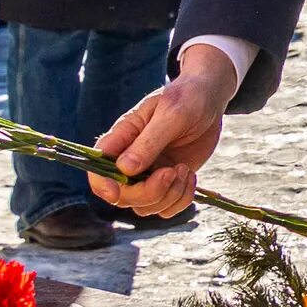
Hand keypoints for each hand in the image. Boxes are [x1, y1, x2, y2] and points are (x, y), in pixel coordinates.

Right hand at [88, 52, 230, 217]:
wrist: (209, 98)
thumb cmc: (186, 97)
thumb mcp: (171, 113)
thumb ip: (149, 141)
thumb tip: (125, 169)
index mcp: (122, 138)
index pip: (98, 168)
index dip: (102, 184)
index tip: (117, 191)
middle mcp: (130, 160)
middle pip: (122, 196)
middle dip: (147, 192)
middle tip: (171, 171)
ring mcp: (149, 174)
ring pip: (144, 207)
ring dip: (168, 196)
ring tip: (185, 170)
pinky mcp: (168, 182)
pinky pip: (166, 208)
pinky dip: (181, 200)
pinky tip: (190, 177)